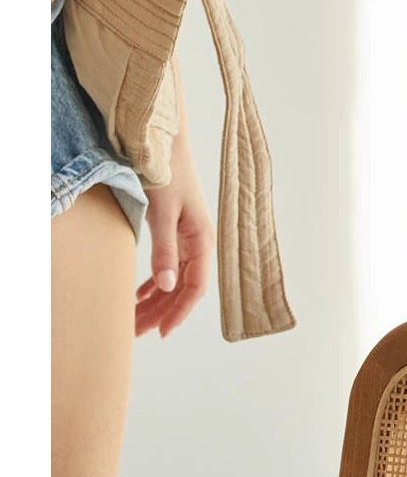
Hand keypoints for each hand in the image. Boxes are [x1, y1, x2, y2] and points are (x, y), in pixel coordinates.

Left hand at [135, 118, 214, 337]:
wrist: (163, 143)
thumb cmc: (167, 173)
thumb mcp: (163, 213)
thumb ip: (165, 250)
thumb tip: (165, 287)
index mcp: (202, 240)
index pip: (195, 287)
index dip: (179, 312)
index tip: (161, 333)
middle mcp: (198, 242)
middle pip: (183, 288)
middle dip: (161, 313)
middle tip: (134, 334)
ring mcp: (187, 237)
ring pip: (173, 280)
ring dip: (155, 301)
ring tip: (134, 321)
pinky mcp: (175, 231)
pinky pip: (168, 266)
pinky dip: (153, 284)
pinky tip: (138, 295)